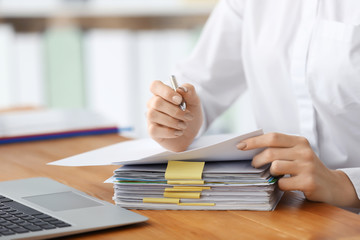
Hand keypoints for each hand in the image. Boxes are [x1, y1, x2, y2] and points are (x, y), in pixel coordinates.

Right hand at [147, 80, 202, 151]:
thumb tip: (181, 88)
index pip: (155, 85)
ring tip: (184, 125)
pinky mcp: (152, 131)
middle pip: (156, 102)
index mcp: (162, 93)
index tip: (179, 100)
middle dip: (175, 111)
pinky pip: (154, 130)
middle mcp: (153, 104)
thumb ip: (190, 92)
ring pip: (153, 115)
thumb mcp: (194, 102)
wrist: (191, 133)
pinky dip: (169, 132)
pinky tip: (178, 132)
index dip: (166, 92)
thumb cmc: (189, 114)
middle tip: (188, 116)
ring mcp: (151, 118)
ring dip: (172, 121)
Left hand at [237, 132, 359, 207]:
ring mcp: (307, 167)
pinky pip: (282, 183)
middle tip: (254, 165)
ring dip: (270, 173)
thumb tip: (250, 149)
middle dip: (257, 159)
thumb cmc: (307, 168)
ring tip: (274, 175)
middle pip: (270, 152)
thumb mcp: (297, 153)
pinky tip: (285, 184)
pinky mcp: (308, 182)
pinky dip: (279, 185)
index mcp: (299, 141)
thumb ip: (279, 149)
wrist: (333, 185)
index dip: (254, 141)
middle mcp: (304, 152)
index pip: (272, 137)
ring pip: (275, 167)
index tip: (240, 146)